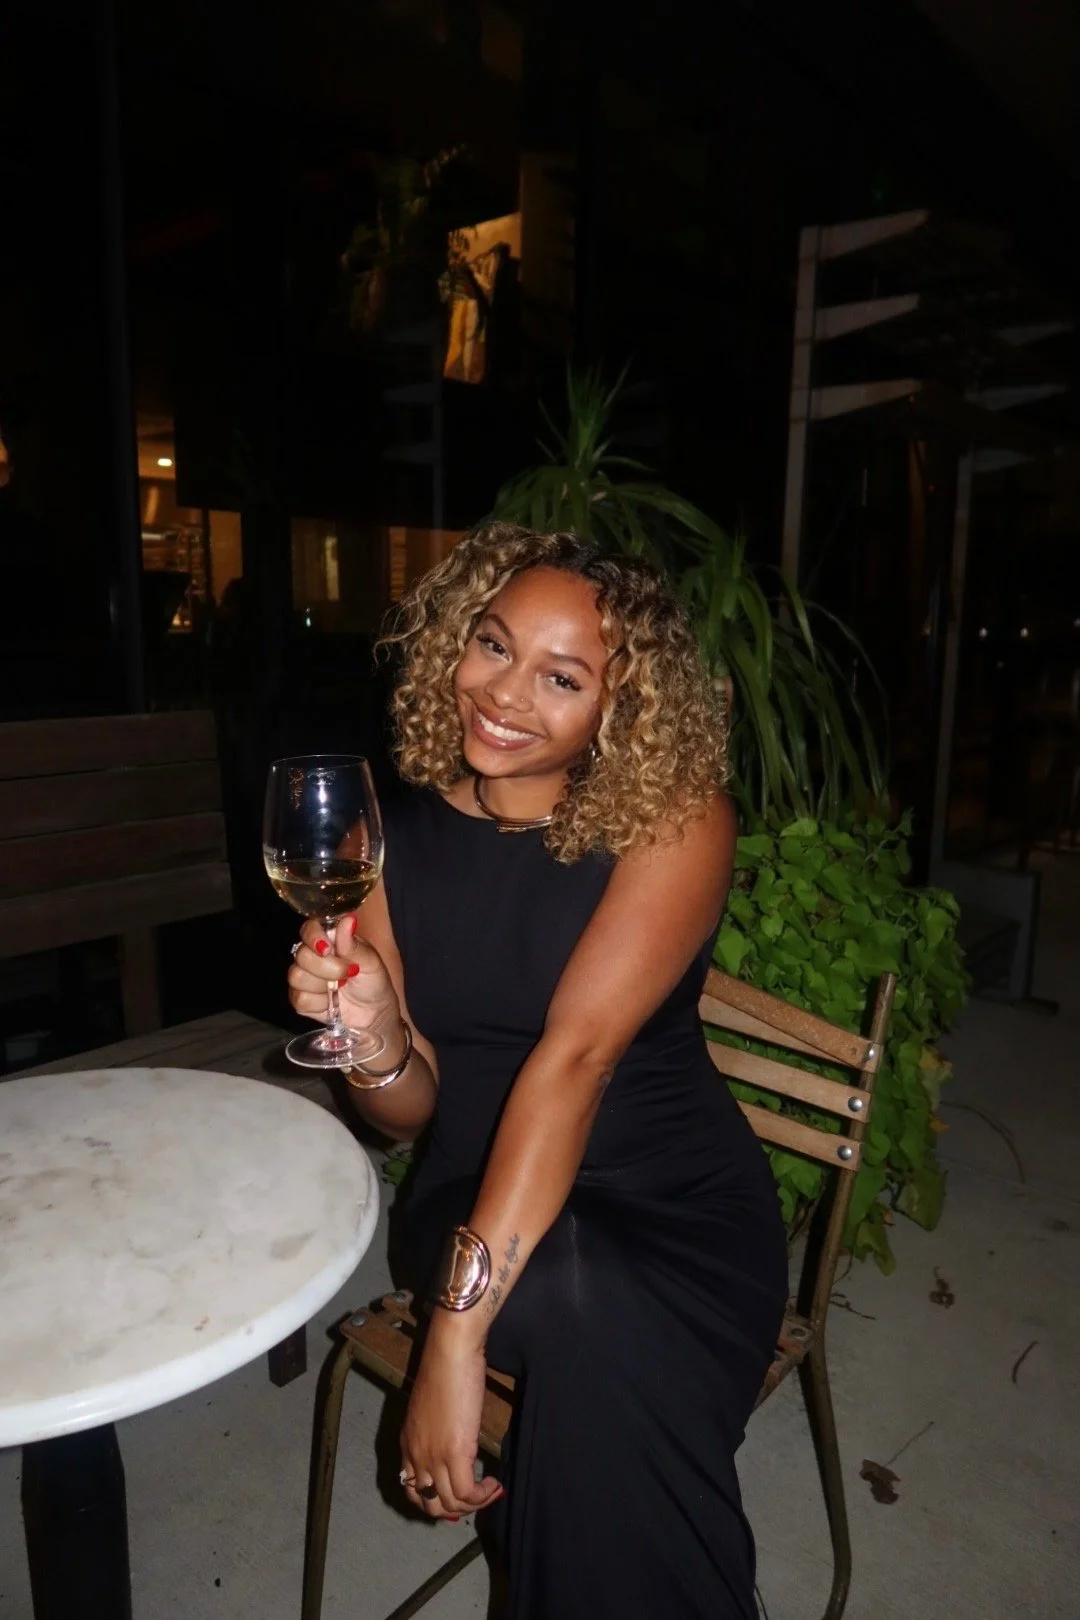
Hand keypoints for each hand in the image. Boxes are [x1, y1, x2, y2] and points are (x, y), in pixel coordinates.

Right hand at [287, 915, 399, 1042]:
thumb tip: (348, 919)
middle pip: (301, 955)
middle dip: (326, 968)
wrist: (375, 1014)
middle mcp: (313, 956)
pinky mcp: (301, 1000)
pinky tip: (331, 1002)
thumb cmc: (374, 983)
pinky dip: (319, 1003)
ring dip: (322, 986)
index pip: (309, 929)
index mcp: (329, 940)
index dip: (313, 937)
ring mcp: (305, 978)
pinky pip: (299, 999)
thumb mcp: (371, 962)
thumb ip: (353, 944)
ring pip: (297, 976)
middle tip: (348, 974)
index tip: (328, 949)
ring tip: (340, 988)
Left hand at [400, 1321, 503, 1518]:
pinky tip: (494, 1483)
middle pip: (429, 1505)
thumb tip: (452, 1444)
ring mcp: (433, 1457)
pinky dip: (483, 1496)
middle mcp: (416, 1455)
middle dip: (455, 1509)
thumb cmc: (444, 1368)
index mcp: (407, 1443)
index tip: (455, 1500)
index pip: (412, 1489)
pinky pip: (467, 1493)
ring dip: (474, 1504)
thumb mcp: (431, 1405)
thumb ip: (435, 1428)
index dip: (433, 1502)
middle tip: (477, 1498)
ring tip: (490, 1489)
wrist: (450, 1352)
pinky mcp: (455, 1453)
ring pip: (450, 1504)